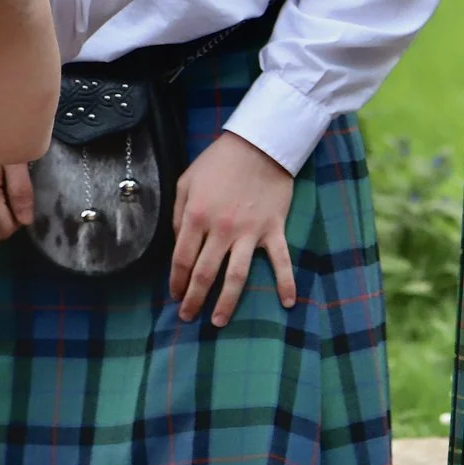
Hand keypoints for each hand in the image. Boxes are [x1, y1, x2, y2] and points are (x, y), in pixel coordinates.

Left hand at [170, 132, 296, 327]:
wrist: (260, 143)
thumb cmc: (219, 161)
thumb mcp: (186, 181)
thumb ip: (178, 214)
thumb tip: (178, 245)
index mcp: (197, 217)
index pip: (182, 259)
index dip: (176, 281)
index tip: (175, 295)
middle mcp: (222, 229)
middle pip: (205, 274)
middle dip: (194, 299)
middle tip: (188, 317)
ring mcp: (250, 231)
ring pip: (236, 276)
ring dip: (227, 302)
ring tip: (218, 321)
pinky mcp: (273, 229)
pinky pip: (281, 260)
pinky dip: (286, 282)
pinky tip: (288, 303)